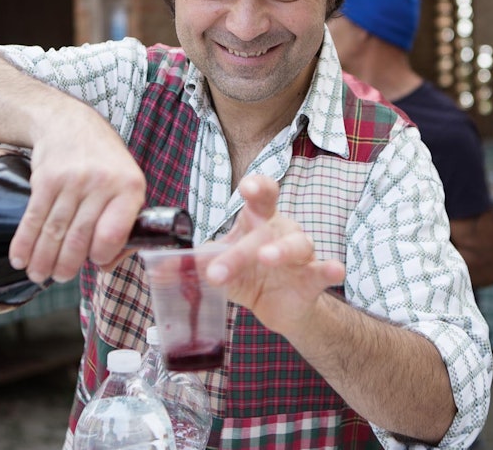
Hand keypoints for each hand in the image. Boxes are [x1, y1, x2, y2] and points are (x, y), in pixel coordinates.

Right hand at [8, 111, 145, 283]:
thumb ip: (124, 224)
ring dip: (42, 259)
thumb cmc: (104, 163)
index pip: (114, 233)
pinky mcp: (45, 179)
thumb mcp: (127, 185)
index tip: (94, 263)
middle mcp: (101, 182)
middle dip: (65, 266)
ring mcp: (72, 180)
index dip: (101, 255)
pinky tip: (20, 258)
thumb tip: (108, 266)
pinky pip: (34, 218)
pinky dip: (24, 242)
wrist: (71, 124)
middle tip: (59, 278)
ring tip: (38, 275)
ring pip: (54, 231)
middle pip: (79, 237)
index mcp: (129, 187)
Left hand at [205, 175, 344, 333]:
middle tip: (224, 264)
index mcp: (258, 220)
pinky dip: (330, 269)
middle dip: (246, 245)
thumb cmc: (248, 273)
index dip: (257, 186)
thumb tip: (158, 267)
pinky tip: (334, 269)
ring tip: (267, 258)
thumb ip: (193, 264)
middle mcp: (280, 230)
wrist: (278, 306)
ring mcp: (300, 253)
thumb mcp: (219, 265)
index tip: (246, 186)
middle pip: (269, 226)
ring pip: (296, 245)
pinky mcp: (313, 278)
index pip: (262, 194)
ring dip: (281, 250)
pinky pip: (324, 271)